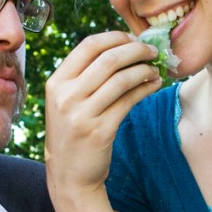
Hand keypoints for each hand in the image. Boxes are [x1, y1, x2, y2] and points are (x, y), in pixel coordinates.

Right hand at [45, 31, 159, 192]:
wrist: (69, 174)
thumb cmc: (73, 132)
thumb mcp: (67, 101)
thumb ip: (85, 76)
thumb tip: (122, 47)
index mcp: (56, 82)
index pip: (89, 45)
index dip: (116, 37)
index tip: (133, 39)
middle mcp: (66, 96)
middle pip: (108, 59)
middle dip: (136, 50)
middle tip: (153, 51)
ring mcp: (82, 115)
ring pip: (121, 79)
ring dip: (144, 70)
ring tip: (155, 70)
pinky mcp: (100, 131)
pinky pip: (129, 101)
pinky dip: (146, 89)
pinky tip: (154, 85)